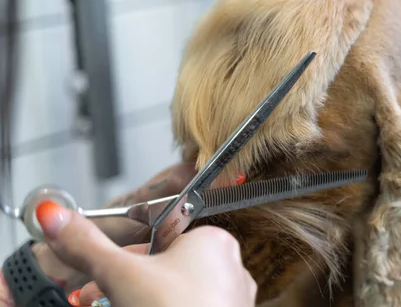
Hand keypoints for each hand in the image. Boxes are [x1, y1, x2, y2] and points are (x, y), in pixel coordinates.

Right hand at [36, 200, 255, 306]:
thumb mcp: (120, 274)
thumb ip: (87, 245)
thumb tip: (55, 217)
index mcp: (212, 241)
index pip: (158, 240)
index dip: (121, 259)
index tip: (97, 276)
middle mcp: (229, 267)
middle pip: (163, 270)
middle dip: (124, 285)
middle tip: (95, 299)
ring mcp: (231, 299)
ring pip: (175, 293)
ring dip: (141, 301)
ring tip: (116, 306)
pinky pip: (192, 306)